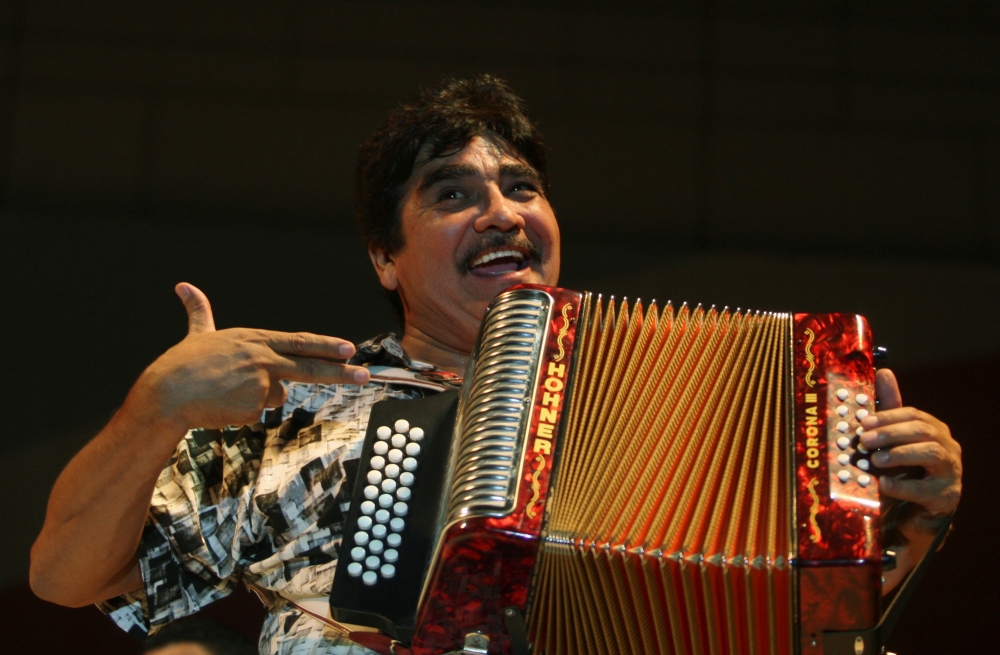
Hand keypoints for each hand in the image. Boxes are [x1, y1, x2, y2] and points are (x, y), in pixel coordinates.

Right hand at [128, 282, 370, 432]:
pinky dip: (243, 413)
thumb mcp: (197, 334)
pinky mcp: (253, 406)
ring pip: (274, 396)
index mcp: (254, 340)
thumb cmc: (181, 365)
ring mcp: (260, 383)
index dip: (326, 345)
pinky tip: (224, 406)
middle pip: (308, 366)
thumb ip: (199, 312)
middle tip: (364, 375)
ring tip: (226, 392)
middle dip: (340, 372)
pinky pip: (257, 414)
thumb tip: (183, 286)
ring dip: (255, 398)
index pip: (299, 341)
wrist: (166, 394)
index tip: (349, 348)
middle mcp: (262, 358)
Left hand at [859, 369, 961, 527]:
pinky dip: (903, 486)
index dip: (888, 416)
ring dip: (900, 454)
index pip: (914, 415)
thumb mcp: (893, 442)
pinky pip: (926, 489)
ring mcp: (951, 472)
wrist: (917, 513)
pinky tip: (884, 485)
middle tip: (864, 440)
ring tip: (875, 460)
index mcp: (934, 431)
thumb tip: (884, 372)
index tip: (863, 422)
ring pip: (932, 454)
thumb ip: (889, 411)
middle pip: (924, 431)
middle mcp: (948, 448)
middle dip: (892, 433)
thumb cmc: (904, 472)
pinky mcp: (946, 497)